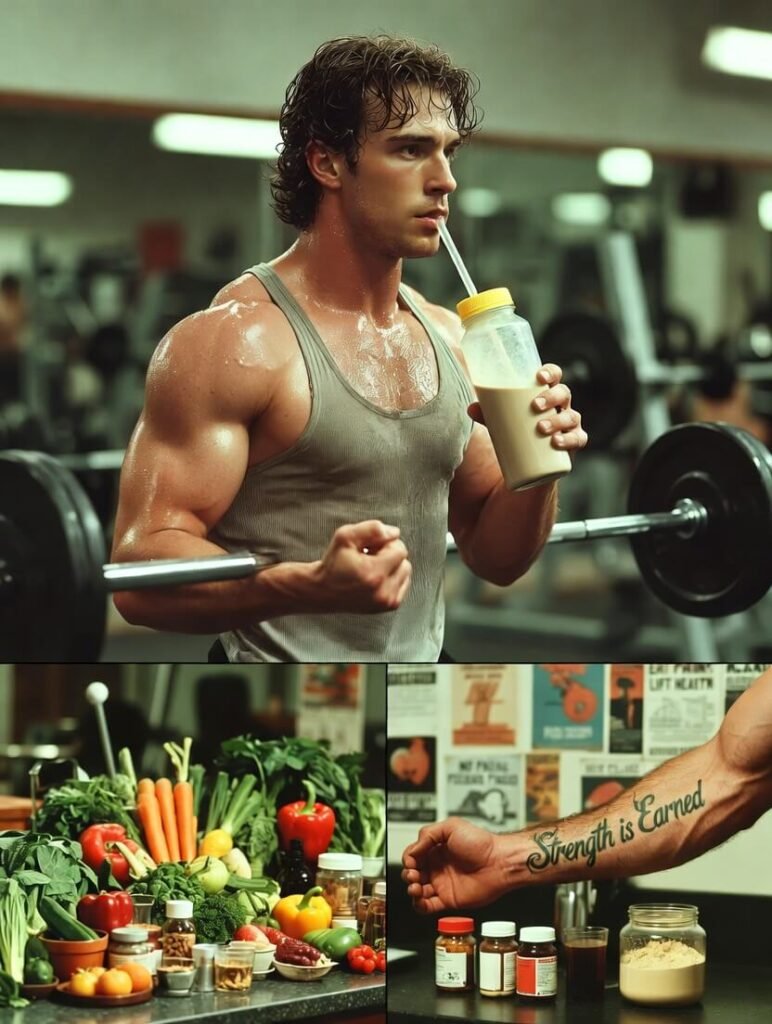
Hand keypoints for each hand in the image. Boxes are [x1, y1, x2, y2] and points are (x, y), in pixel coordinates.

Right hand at [315, 520, 411, 612]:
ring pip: (405, 573)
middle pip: (404, 562)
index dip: (385, 544)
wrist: (323, 591)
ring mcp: (387, 601)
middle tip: (370, 557)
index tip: (370, 547)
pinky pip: (403, 584)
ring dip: (392, 567)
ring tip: (372, 568)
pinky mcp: (388, 606)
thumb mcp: (345, 536)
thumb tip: (394, 533)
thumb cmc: (333, 564)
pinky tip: (376, 578)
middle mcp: (383, 592)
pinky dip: (393, 578)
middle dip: (389, 555)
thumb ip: (372, 529)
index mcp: (374, 574)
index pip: (400, 550)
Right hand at [401, 817, 507, 913]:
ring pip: (417, 891)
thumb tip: (413, 849)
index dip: (409, 858)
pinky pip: (428, 907)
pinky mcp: (448, 899)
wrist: (498, 863)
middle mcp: (438, 867)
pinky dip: (419, 905)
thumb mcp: (451, 826)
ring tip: (416, 887)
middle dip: (408, 874)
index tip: (411, 861)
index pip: (413, 855)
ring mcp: (442, 884)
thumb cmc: (480, 843)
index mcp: (436, 849)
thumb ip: (428, 834)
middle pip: (412, 873)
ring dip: (411, 890)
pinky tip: (420, 899)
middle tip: (414, 874)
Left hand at [468, 363, 587, 452]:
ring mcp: (569, 426)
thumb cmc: (518, 435)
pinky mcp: (571, 446)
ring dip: (558, 420)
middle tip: (535, 406)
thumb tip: (471, 408)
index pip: (554, 377)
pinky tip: (557, 442)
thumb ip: (488, 415)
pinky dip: (569, 440)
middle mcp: (562, 407)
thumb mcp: (501, 424)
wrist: (529, 469)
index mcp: (547, 395)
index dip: (550, 372)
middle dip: (551, 397)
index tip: (539, 376)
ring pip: (571, 417)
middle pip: (564, 394)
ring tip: (541, 428)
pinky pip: (578, 440)